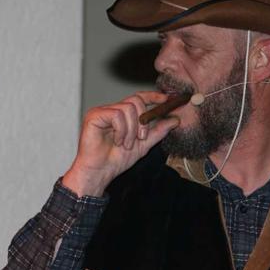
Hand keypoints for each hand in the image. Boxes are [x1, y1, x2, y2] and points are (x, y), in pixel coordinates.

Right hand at [62, 91, 179, 196]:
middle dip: (143, 120)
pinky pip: (116, 115)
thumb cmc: (116, 161)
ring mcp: (102, 112)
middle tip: (141, 138)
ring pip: (127, 108)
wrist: (99, 173)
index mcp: (122, 115)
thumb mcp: (143, 145)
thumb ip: (158, 131)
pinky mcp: (94, 116)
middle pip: (135, 100)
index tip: (166, 99)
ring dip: (131, 130)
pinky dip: (121, 130)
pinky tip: (117, 141)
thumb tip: (175, 119)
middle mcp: (112, 110)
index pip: (139, 98)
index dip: (153, 96)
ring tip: (126, 144)